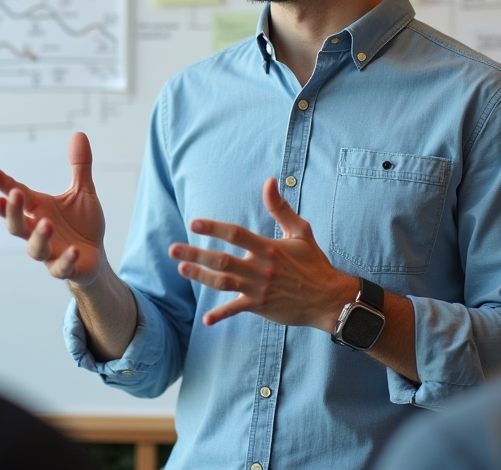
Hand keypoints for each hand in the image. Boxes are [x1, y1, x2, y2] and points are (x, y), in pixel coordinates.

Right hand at [0, 132, 105, 286]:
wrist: (94, 256)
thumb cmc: (81, 223)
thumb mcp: (83, 192)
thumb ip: (79, 166)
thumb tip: (79, 133)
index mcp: (39, 210)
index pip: (17, 195)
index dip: (3, 185)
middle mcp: (37, 231)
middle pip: (16, 224)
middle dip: (12, 211)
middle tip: (13, 195)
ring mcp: (49, 252)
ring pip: (34, 248)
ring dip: (39, 236)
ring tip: (47, 223)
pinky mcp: (64, 268)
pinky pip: (60, 267)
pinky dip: (65, 259)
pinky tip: (73, 249)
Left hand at [168, 177, 354, 329]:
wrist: (328, 298)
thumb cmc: (313, 262)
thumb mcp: (301, 231)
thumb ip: (280, 208)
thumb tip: (270, 181)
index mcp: (269, 248)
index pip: (236, 235)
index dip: (214, 228)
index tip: (194, 224)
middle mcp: (261, 268)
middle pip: (222, 260)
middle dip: (196, 254)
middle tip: (173, 250)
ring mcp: (259, 289)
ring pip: (223, 282)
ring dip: (201, 276)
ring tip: (182, 269)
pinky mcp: (260, 306)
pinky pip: (236, 310)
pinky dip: (221, 315)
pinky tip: (205, 319)